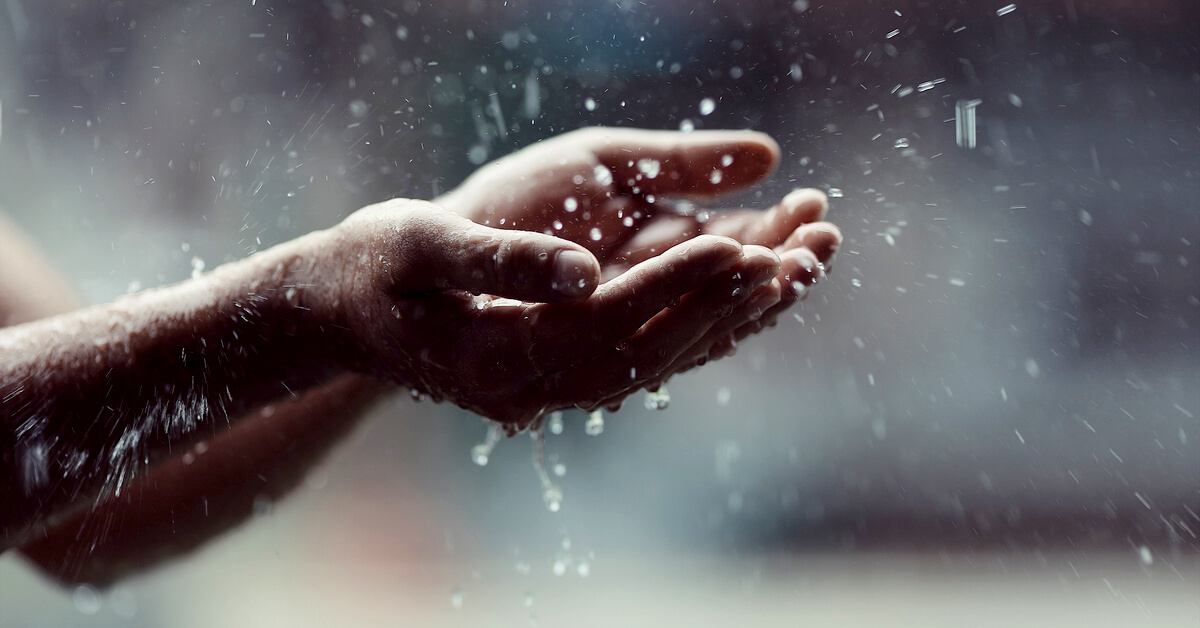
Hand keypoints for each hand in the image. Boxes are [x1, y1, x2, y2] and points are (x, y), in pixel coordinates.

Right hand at [330, 200, 780, 427]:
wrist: (339, 313)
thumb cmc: (369, 267)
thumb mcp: (418, 243)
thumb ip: (500, 257)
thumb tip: (585, 271)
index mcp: (496, 352)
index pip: (606, 322)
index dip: (673, 285)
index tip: (736, 243)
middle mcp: (528, 386)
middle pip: (644, 353)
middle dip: (718, 306)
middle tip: (788, 259)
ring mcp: (541, 390)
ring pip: (648, 365)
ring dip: (716, 324)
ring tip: (783, 275)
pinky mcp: (550, 376)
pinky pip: (633, 362)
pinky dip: (686, 331)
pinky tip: (730, 299)